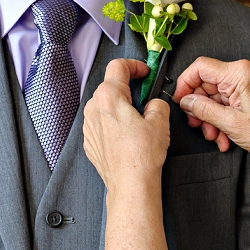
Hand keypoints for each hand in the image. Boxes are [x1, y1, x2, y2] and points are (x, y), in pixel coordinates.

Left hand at [83, 59, 169, 192]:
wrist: (130, 184)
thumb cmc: (141, 156)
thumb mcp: (160, 121)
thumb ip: (157, 103)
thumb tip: (153, 104)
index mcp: (109, 97)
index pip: (118, 66)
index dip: (134, 65)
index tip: (144, 72)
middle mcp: (94, 109)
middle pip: (110, 86)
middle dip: (129, 88)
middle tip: (146, 97)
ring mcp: (89, 126)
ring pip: (105, 106)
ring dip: (120, 107)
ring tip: (138, 121)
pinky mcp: (90, 141)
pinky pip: (101, 124)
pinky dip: (114, 124)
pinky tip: (129, 136)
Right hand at [172, 56, 249, 171]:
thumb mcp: (229, 122)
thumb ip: (203, 109)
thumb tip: (186, 101)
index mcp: (239, 73)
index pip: (200, 67)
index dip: (185, 83)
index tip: (180, 101)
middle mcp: (242, 74)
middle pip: (205, 84)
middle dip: (199, 108)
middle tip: (197, 125)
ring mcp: (244, 85)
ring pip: (212, 97)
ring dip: (208, 118)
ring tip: (213, 136)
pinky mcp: (245, 96)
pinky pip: (223, 104)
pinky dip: (218, 120)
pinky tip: (222, 137)